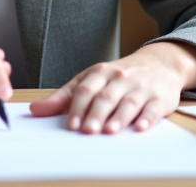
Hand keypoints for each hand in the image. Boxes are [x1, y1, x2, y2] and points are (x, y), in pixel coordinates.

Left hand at [29, 41, 195, 133]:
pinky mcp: (159, 98)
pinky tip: (140, 127)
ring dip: (119, 118)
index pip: (86, 89)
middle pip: (105, 97)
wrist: (160, 63)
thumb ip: (64, 96)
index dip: (77, 107)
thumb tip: (35, 110)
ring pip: (128, 103)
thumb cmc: (119, 76)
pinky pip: (152, 108)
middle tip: (87, 131)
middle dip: (96, 114)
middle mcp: (120, 78)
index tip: (71, 125)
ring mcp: (141, 87)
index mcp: (101, 72)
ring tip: (110, 131)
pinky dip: (147, 118)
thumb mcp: (91, 79)